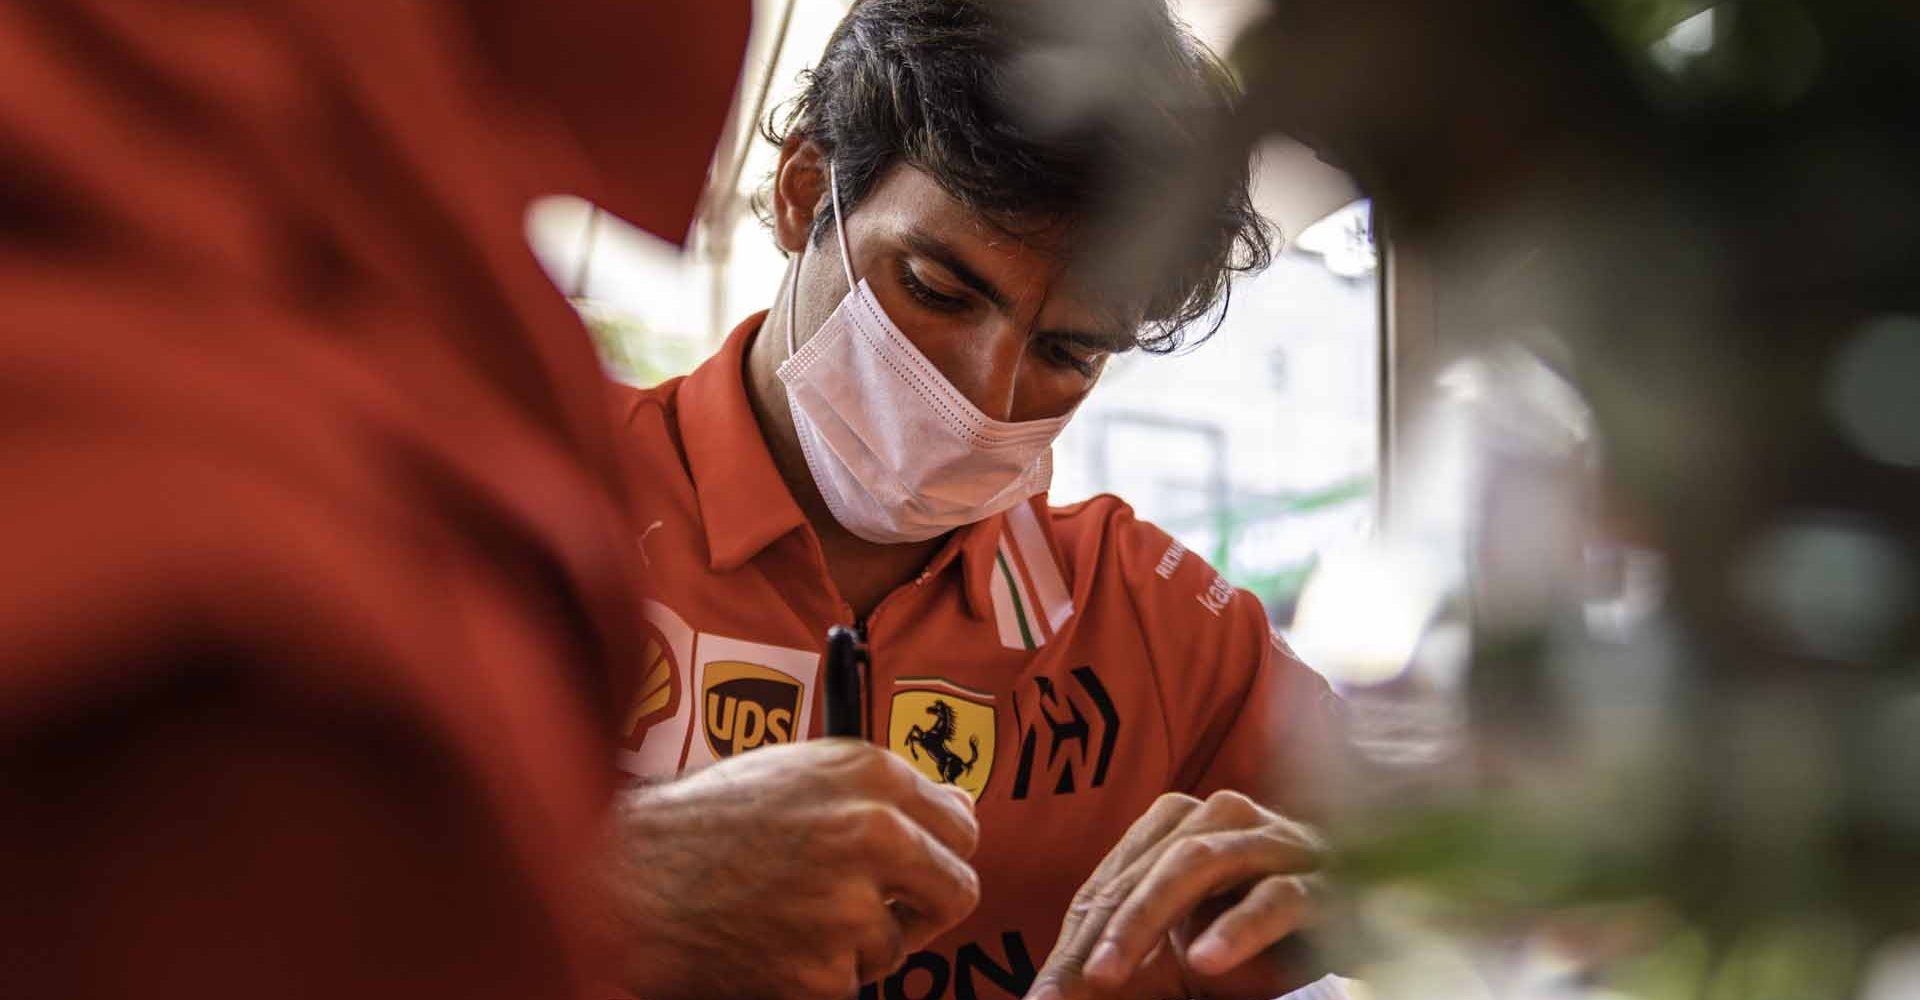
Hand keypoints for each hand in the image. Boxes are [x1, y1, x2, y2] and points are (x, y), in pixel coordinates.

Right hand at [586, 740, 981, 999]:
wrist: (626, 879)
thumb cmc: (704, 821)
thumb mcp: (797, 771)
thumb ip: (877, 790)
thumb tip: (954, 812)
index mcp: (869, 774)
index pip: (962, 825)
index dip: (942, 850)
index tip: (923, 864)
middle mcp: (872, 833)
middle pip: (958, 891)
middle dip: (927, 907)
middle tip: (887, 910)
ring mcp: (849, 906)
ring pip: (897, 946)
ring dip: (858, 945)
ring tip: (793, 917)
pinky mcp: (821, 971)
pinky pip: (848, 983)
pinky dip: (816, 976)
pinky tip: (772, 943)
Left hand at [1026, 791, 1325, 999]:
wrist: (1345, 927)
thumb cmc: (1246, 929)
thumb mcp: (1171, 945)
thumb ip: (1115, 952)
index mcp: (1184, 819)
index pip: (1119, 871)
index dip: (1080, 930)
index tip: (1048, 992)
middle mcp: (1229, 815)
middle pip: (1153, 863)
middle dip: (1108, 926)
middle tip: (1078, 983)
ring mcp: (1279, 842)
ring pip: (1203, 863)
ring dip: (1150, 918)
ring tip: (1111, 972)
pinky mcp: (1327, 882)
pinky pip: (1277, 897)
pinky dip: (1238, 928)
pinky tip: (1205, 960)